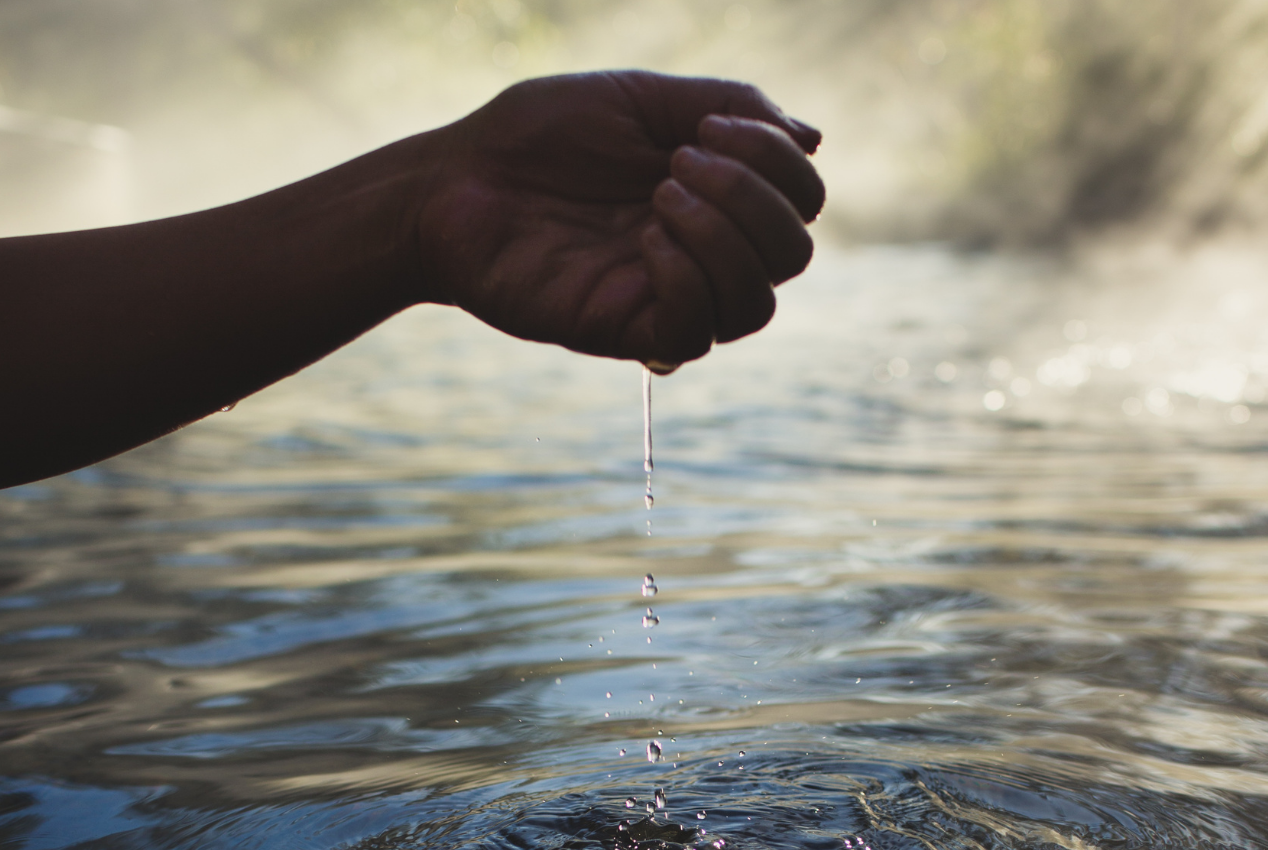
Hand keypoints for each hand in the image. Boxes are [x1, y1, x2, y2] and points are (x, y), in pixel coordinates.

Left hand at [417, 71, 823, 370]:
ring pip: (758, 302)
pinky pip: (696, 333)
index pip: (802, 202)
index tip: (705, 126)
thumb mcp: (639, 99)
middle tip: (678, 163)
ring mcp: (666, 295)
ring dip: (724, 237)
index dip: (778, 162)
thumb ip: (727, 105)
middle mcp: (702, 251)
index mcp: (714, 196)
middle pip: (794, 254)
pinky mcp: (625, 330)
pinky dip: (687, 278)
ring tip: (658, 196)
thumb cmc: (536, 138)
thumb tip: (813, 137)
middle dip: (754, 197)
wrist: (453, 181)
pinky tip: (644, 240)